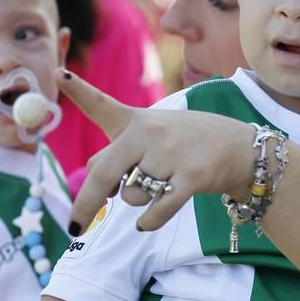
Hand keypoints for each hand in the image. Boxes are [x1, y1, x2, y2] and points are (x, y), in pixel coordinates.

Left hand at [55, 68, 254, 233]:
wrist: (241, 150)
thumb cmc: (191, 144)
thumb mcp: (155, 136)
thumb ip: (120, 152)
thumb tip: (93, 175)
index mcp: (137, 121)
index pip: (103, 105)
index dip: (79, 91)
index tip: (58, 74)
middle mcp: (150, 133)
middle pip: (104, 172)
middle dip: (85, 203)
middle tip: (75, 226)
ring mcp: (171, 154)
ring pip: (132, 195)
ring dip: (139, 201)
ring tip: (162, 185)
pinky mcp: (191, 176)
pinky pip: (157, 209)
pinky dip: (149, 222)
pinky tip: (146, 223)